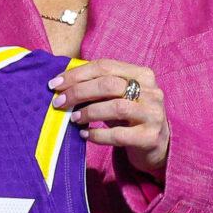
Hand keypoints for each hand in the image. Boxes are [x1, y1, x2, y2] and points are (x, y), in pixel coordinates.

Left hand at [51, 59, 167, 176]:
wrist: (157, 146)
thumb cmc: (130, 118)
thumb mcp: (118, 97)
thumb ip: (98, 88)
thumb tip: (62, 85)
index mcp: (143, 74)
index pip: (105, 66)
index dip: (77, 74)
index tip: (55, 84)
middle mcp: (152, 91)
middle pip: (109, 84)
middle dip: (79, 92)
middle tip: (59, 102)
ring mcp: (153, 114)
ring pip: (116, 107)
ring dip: (88, 112)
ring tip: (73, 118)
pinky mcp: (150, 137)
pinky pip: (118, 134)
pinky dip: (97, 135)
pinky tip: (85, 135)